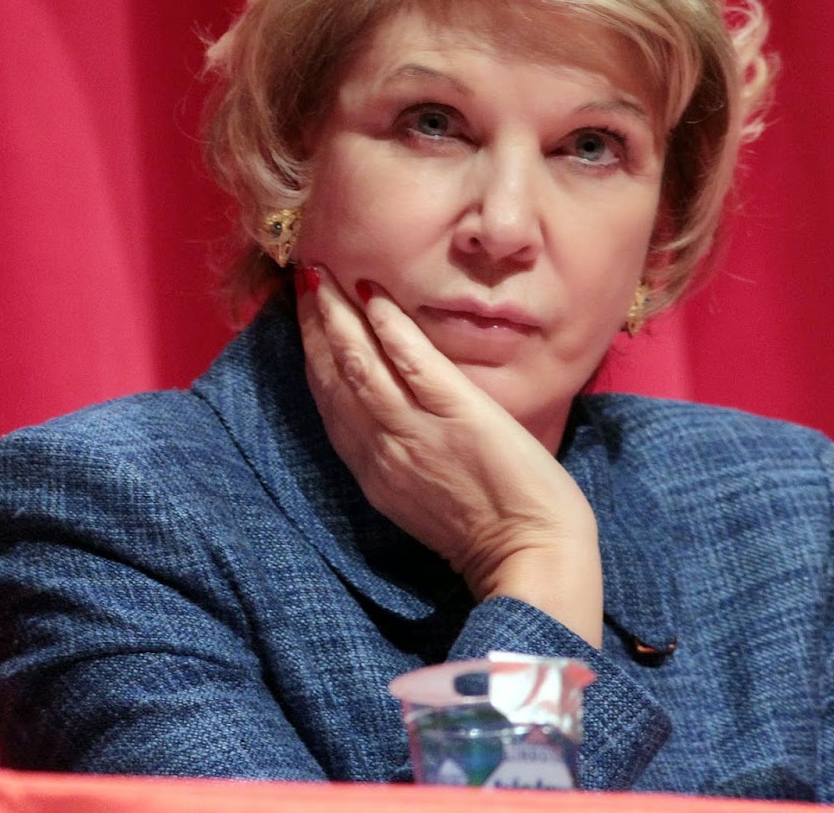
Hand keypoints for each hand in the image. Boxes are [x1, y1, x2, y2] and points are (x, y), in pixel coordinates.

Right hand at [296, 267, 602, 646]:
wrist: (532, 557)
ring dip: (337, 317)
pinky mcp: (456, 415)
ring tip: (322, 275)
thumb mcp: (424, 497)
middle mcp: (380, 448)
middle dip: (313, 325)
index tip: (302, 315)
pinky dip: (389, 329)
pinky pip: (412, 364)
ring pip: (360, 365)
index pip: (330, 400)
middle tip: (301, 278)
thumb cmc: (491, 533)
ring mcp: (414, 431)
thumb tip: (394, 413)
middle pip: (334, 376)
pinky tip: (373, 296)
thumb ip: (401, 456)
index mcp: (373, 469)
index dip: (312, 354)